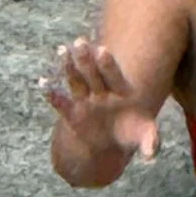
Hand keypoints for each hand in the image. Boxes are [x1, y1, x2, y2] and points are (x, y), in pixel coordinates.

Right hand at [42, 38, 160, 163]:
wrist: (114, 141)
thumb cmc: (132, 132)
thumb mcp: (144, 137)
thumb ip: (150, 141)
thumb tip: (152, 154)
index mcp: (122, 91)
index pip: (114, 75)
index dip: (108, 63)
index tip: (102, 50)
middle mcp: (103, 91)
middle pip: (93, 73)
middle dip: (86, 59)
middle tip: (79, 42)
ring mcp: (87, 100)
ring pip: (76, 80)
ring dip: (68, 67)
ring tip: (61, 52)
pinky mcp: (74, 112)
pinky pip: (61, 102)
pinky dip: (52, 94)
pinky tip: (43, 84)